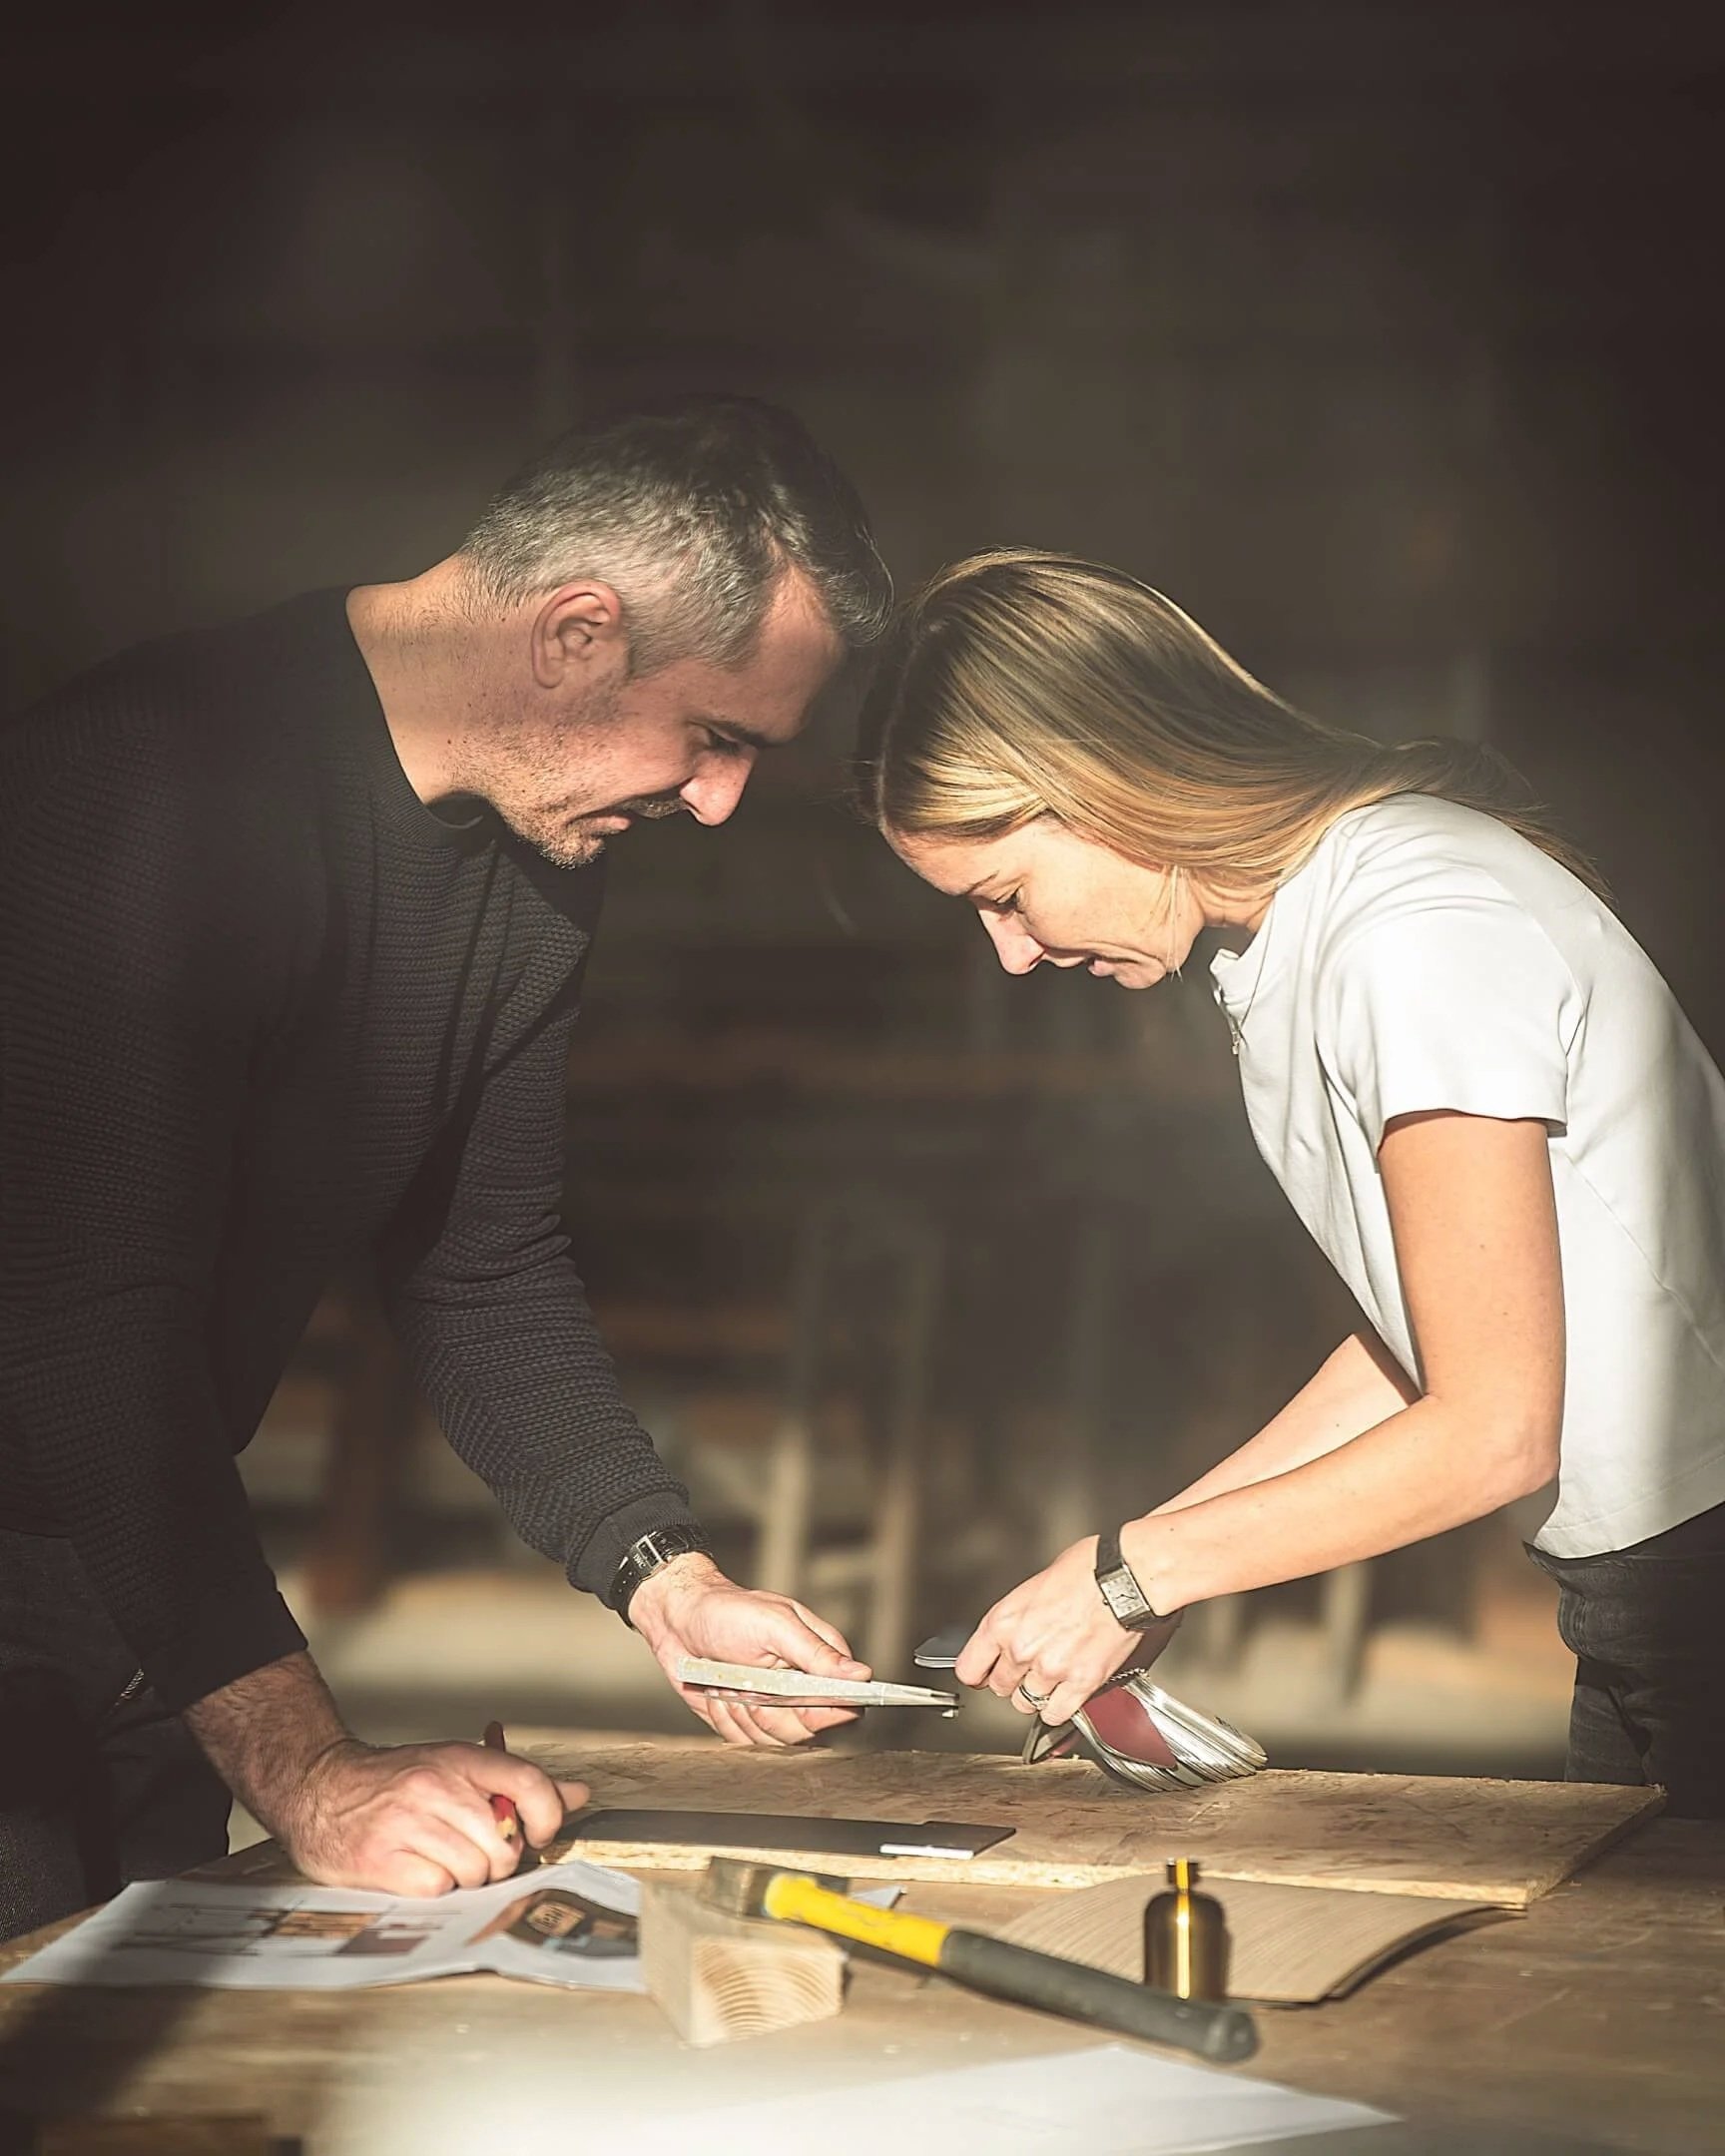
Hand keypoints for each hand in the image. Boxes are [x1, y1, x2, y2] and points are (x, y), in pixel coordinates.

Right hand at [184, 1650, 586, 1894]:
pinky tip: (414, 1871)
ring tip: (439, 1860)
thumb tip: (579, 1795)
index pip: (530, 1784)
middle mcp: (437, 1787)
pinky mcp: (382, 1860)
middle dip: (496, 1861)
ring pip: (474, 1872)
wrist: (320, 1788)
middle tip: (472, 1852)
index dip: (547, 1818)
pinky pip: (437, 1890)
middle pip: (504, 1846)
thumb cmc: (397, 1783)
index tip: (538, 1835)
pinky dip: (433, 1889)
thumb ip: (518, 1785)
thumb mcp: (457, 1768)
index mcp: (461, 1760)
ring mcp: (408, 1824)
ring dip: (464, 1878)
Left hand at [629, 1554, 870, 1748]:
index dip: (830, 1710)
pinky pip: (745, 1742)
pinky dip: (726, 1720)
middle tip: (752, 1682)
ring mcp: (774, 1707)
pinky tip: (720, 1693)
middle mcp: (801, 1688)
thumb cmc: (728, 1611)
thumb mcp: (775, 1624)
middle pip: (808, 1729)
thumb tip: (861, 1675)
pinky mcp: (747, 1722)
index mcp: (819, 1659)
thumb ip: (817, 1652)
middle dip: (773, 1710)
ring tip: (732, 1681)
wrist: (679, 1621)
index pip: (848, 1700)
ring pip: (774, 1740)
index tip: (805, 1704)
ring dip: (746, 1713)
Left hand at [954, 1535, 1179, 1727]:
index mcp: (1004, 1621)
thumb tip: (1014, 1631)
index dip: (979, 1672)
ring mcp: (1051, 1670)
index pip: (969, 1669)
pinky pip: (1056, 1714)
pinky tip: (1066, 1691)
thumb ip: (1017, 1617)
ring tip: (1051, 1675)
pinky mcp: (1081, 1684)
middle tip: (1028, 1666)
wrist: (1125, 1578)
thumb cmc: (1087, 1570)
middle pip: (1000, 1687)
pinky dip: (1060, 1707)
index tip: (984, 1672)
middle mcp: (1022, 1649)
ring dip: (1037, 1693)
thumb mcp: (1034, 1585)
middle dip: (1013, 1679)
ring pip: (1027, 1703)